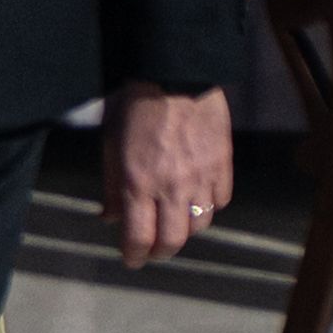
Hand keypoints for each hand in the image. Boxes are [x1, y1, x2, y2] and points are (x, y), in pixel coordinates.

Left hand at [102, 82, 232, 267]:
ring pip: (200, 224)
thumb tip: (110, 219)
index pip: (138, 239)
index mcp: (138, 184)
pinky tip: (199, 199)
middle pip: (173, 241)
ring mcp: (201, 176)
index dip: (134, 256)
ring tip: (175, 223)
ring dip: (186, 229)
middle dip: (161, 253)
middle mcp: (171, 186)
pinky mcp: (223, 163)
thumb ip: (111, 187)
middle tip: (154, 251)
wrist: (176, 72)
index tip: (132, 260)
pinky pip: (220, 200)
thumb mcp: (112, 146)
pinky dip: (210, 206)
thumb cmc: (136, 107)